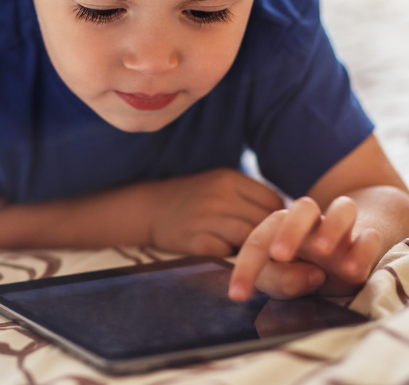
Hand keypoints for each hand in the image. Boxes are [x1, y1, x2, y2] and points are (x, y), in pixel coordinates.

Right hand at [149, 168, 283, 255]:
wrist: (149, 207)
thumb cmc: (193, 199)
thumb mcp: (220, 185)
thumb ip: (249, 196)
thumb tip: (290, 220)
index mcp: (229, 178)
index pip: (273, 202)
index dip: (280, 221)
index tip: (278, 233)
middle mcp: (219, 195)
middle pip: (265, 222)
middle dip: (273, 239)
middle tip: (276, 253)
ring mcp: (206, 217)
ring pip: (250, 240)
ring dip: (256, 252)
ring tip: (257, 260)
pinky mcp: (195, 241)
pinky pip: (227, 254)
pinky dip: (233, 260)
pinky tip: (231, 262)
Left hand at [228, 195, 381, 301]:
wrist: (344, 254)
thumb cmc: (301, 268)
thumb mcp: (280, 279)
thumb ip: (280, 279)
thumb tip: (309, 276)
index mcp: (281, 228)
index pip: (259, 240)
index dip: (246, 267)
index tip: (237, 295)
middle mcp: (312, 224)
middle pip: (302, 208)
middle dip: (290, 230)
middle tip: (279, 254)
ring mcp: (342, 230)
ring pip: (342, 209)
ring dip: (331, 228)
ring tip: (322, 252)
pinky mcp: (368, 242)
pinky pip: (370, 237)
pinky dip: (362, 251)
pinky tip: (351, 271)